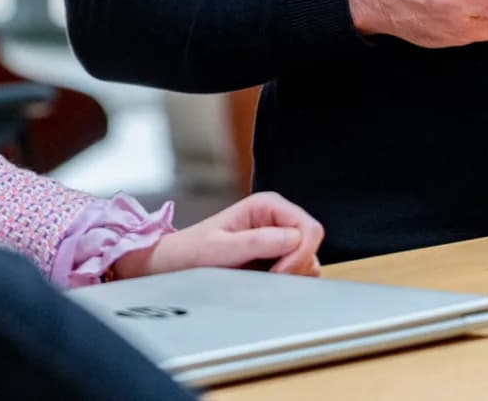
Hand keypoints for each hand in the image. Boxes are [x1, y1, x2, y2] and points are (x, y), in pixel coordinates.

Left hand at [115, 191, 324, 277]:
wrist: (175, 264)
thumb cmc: (191, 252)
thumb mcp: (220, 248)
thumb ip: (256, 242)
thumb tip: (293, 239)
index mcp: (267, 205)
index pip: (309, 227)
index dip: (300, 253)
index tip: (278, 273)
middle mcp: (276, 218)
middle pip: (312, 242)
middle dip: (297, 265)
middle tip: (269, 278)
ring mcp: (278, 237)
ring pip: (308, 258)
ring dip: (292, 273)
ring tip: (261, 278)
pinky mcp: (276, 256)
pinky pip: (298, 269)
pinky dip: (287, 280)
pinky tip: (263, 281)